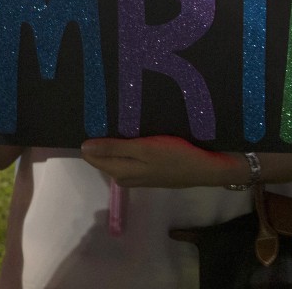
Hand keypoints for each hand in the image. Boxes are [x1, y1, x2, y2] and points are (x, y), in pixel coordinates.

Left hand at [80, 135, 242, 188]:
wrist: (208, 168)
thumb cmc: (175, 156)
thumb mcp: (143, 149)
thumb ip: (113, 149)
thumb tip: (83, 148)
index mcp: (120, 172)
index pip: (91, 156)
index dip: (90, 138)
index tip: (93, 120)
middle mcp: (124, 176)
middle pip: (102, 155)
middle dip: (102, 138)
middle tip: (105, 115)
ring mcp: (137, 175)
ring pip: (116, 155)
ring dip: (115, 140)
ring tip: (118, 119)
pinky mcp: (148, 170)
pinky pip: (129, 156)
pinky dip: (128, 144)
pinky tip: (134, 131)